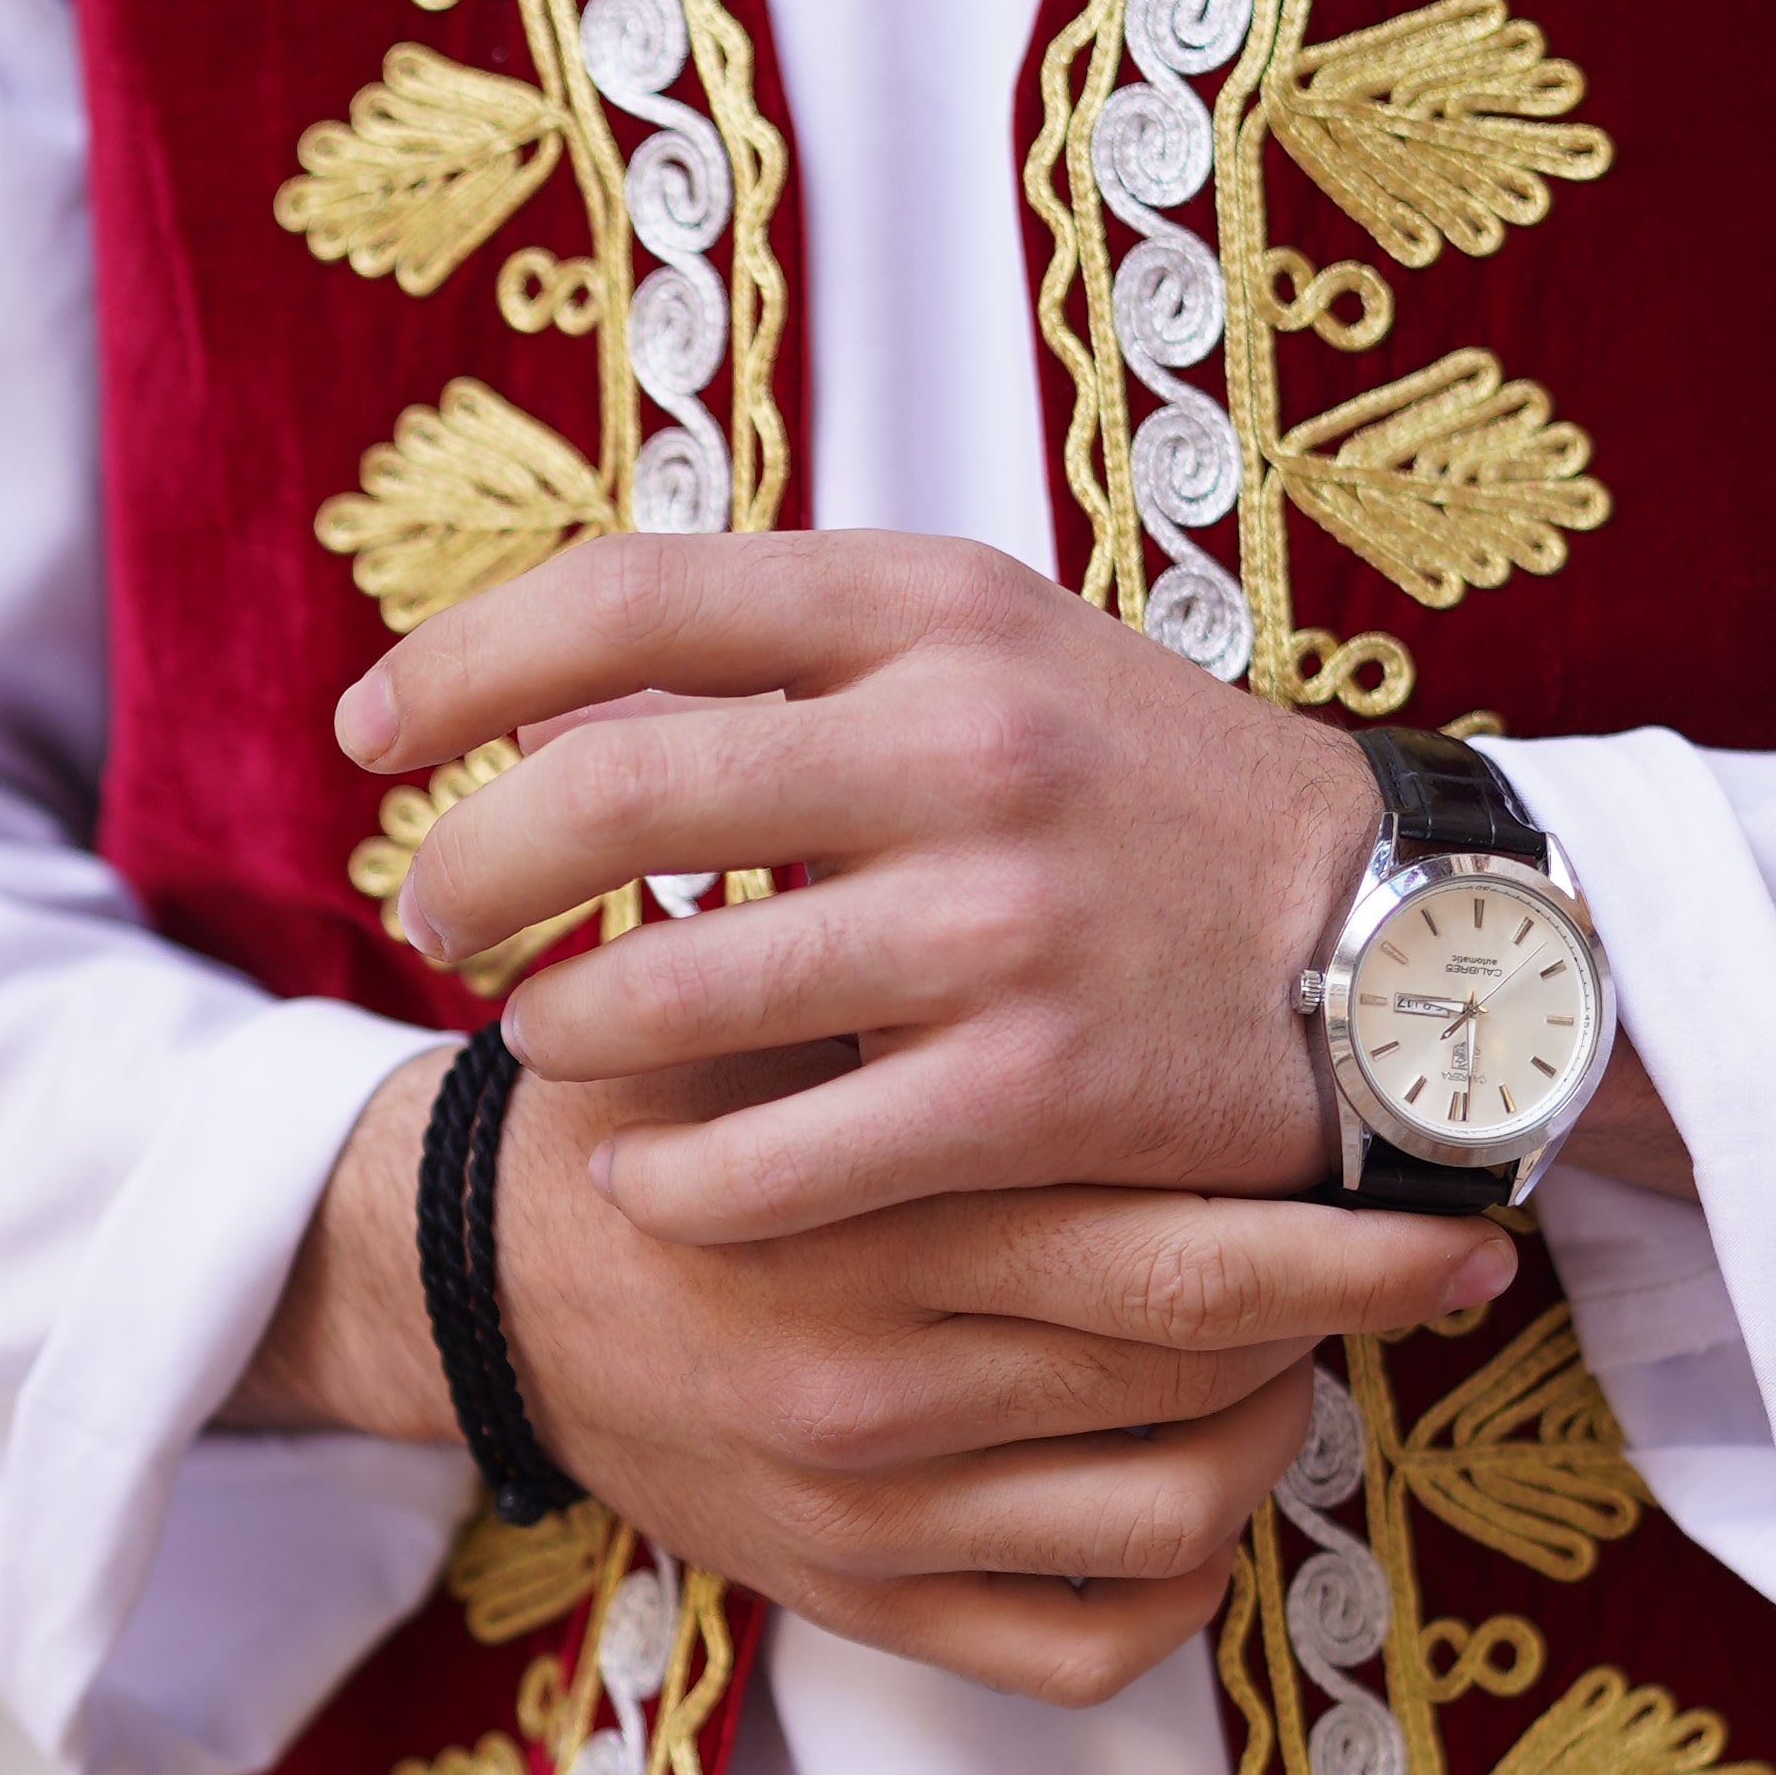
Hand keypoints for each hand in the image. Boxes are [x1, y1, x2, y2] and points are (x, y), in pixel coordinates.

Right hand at [227, 1044, 1517, 1704]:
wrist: (472, 1285)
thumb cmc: (650, 1113)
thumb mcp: (745, 1007)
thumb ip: (905, 975)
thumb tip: (1140, 897)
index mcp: (867, 1226)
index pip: (1175, 1253)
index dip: (1346, 1230)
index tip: (1453, 1187)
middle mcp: (880, 1386)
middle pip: (1201, 1371)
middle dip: (1354, 1309)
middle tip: (1446, 1257)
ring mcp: (873, 1515)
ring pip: (1172, 1509)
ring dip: (1270, 1429)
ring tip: (1289, 1351)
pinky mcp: (859, 1604)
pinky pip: (1081, 1643)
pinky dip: (1177, 1578)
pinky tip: (1195, 1486)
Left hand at [342, 532, 1379, 1244]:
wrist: (1399, 940)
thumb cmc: (1153, 798)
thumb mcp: (1001, 655)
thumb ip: (797, 656)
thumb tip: (545, 702)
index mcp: (938, 607)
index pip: (633, 592)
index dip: (464, 659)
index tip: (375, 733)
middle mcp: (962, 741)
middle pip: (605, 787)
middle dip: (467, 866)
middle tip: (426, 916)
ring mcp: (997, 921)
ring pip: (664, 988)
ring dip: (558, 1031)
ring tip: (545, 1045)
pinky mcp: (1034, 1091)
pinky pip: (775, 1159)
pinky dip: (674, 1182)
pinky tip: (650, 1179)